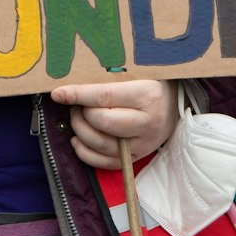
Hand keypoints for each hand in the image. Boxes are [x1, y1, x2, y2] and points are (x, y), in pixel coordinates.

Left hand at [51, 79, 178, 169]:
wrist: (177, 104)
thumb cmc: (152, 83)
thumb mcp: (137, 72)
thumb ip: (108, 78)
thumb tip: (72, 84)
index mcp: (148, 95)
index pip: (104, 97)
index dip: (77, 95)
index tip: (58, 93)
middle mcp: (147, 122)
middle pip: (101, 122)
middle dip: (81, 113)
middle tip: (76, 104)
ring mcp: (143, 143)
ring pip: (100, 144)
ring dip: (80, 131)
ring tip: (78, 118)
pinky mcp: (138, 157)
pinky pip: (105, 162)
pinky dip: (86, 153)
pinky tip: (78, 140)